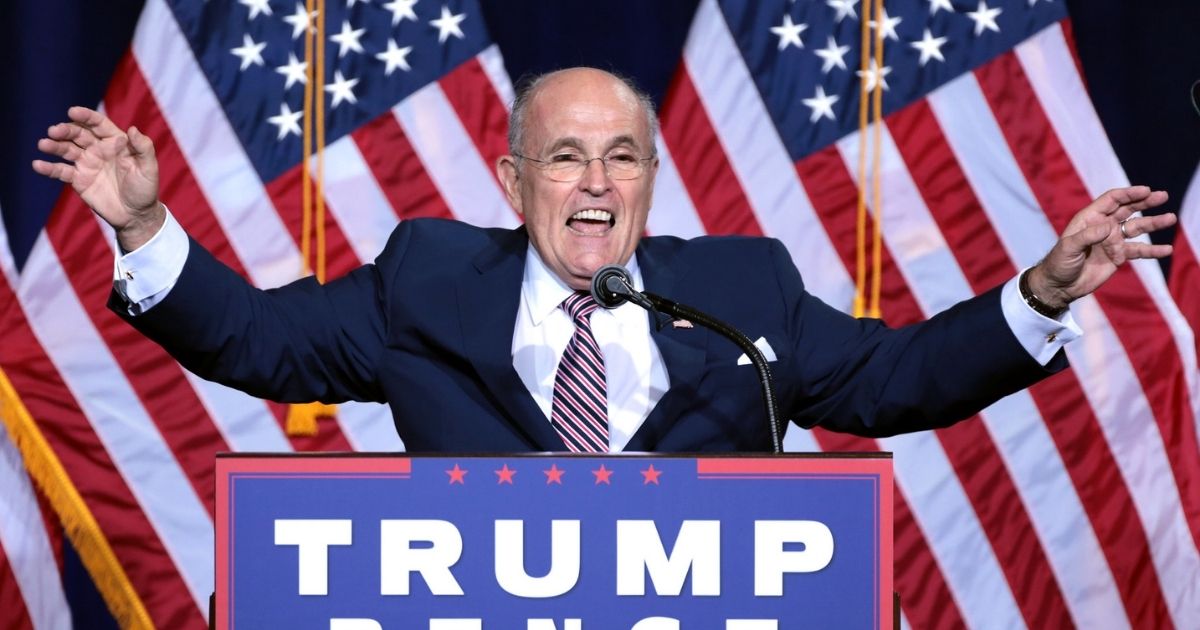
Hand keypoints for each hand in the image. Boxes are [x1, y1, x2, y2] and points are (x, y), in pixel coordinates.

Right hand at [32, 106, 164, 251]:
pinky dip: (49, 168)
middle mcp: (98, 149)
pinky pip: (61, 171)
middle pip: (78, 134)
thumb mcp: (149, 168)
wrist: (136, 215)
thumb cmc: (145, 189)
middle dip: (65, 130)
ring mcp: (86, 163)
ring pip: (66, 149)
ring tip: (44, 144)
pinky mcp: (78, 179)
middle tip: (53, 131)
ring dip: (54, 145)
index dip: (86, 117)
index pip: (98, 124)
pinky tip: (38, 165)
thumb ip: (143, 148)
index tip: (72, 112)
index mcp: (116, 142)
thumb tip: (133, 129)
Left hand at [1028, 186, 1175, 308]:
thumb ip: (1088, 236)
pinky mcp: (1118, 256)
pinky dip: (1152, 250)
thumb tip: (1109, 226)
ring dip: (1153, 223)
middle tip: (1163, 196)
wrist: (1060, 286)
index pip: (1112, 201)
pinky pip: (1138, 250)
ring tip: (1170, 218)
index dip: (1128, 194)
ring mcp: (1112, 241)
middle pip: (1128, 210)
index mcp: (1089, 219)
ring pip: (1137, 228)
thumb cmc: (1059, 263)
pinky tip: (1166, 249)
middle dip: (1145, 202)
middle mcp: (1103, 226)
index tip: (1145, 190)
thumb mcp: (1068, 247)